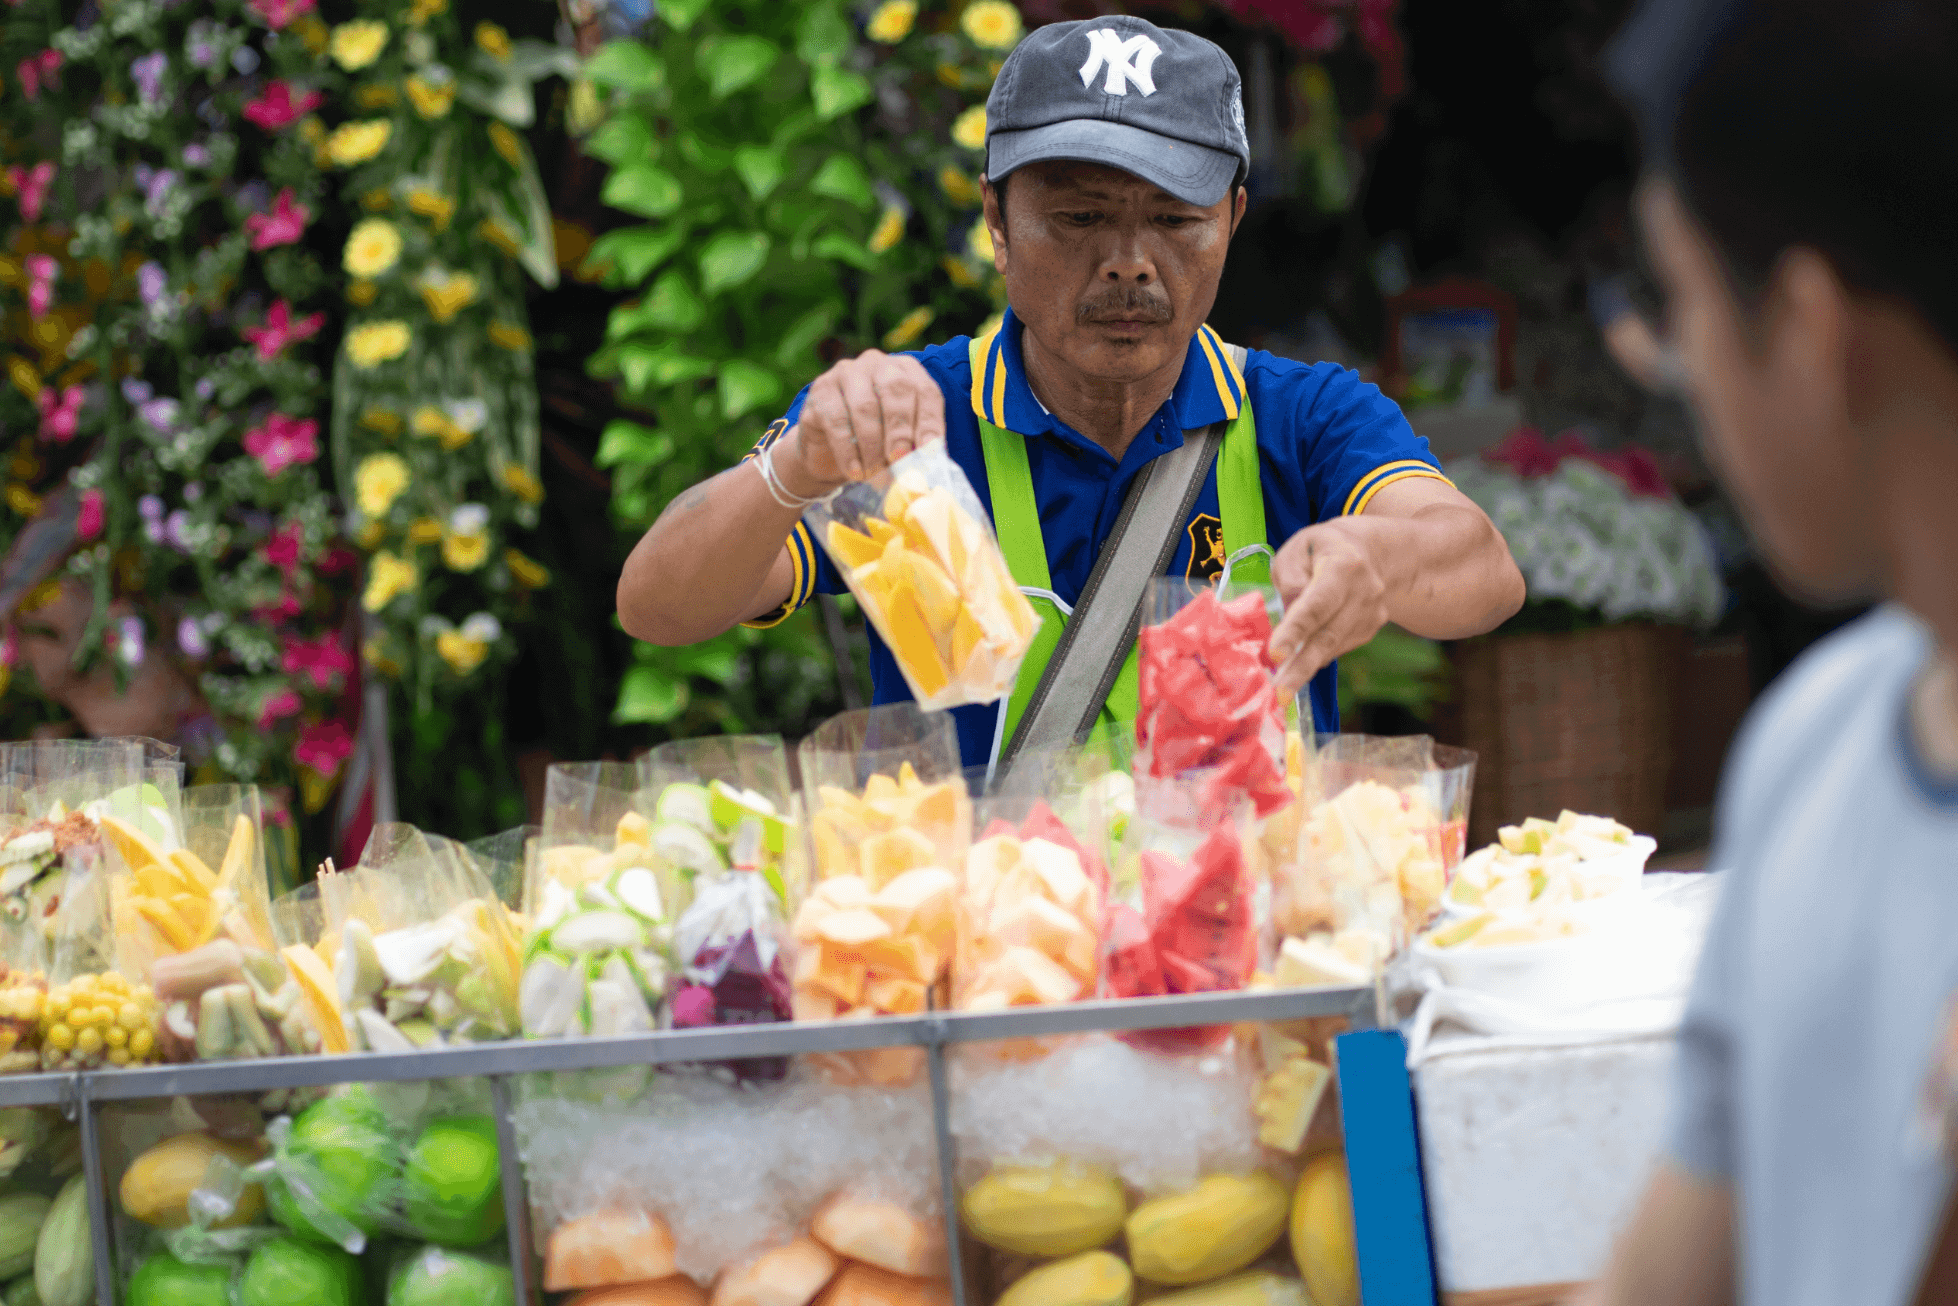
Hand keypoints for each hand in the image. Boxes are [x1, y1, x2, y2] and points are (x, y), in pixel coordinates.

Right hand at [775, 349, 946, 490]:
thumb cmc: (873, 441)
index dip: (929, 421)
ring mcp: (846, 373)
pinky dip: (848, 451)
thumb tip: (928, 463)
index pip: (925, 390)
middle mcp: (877, 363)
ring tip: (876, 475)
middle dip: (899, 431)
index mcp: (906, 370)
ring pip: (865, 407)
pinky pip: (837, 420)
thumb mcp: (899, 440)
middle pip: (895, 390)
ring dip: (873, 447)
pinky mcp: (820, 390)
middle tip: (899, 461)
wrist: (828, 449)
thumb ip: (915, 445)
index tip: (929, 451)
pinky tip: (856, 472)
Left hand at [1266, 518, 1394, 699]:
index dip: (1295, 631)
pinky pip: (1338, 648)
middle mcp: (1365, 591)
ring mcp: (1372, 613)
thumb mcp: (1296, 550)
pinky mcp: (1370, 629)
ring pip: (1333, 647)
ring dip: (1305, 669)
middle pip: (1328, 635)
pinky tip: (1300, 661)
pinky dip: (1316, 657)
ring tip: (1281, 689)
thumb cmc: (1320, 550)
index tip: (1276, 655)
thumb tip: (1289, 612)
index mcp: (1343, 565)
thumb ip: (1289, 578)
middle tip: (1280, 694)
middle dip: (1301, 667)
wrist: (1369, 553)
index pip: (1317, 603)